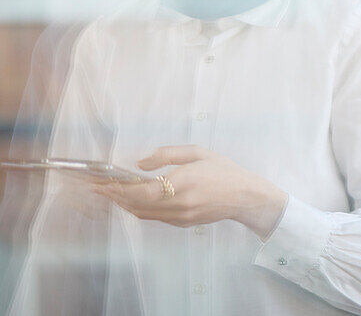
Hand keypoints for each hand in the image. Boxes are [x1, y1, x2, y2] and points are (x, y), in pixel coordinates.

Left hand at [91, 145, 287, 237]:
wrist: (245, 196)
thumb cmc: (223, 170)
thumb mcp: (198, 153)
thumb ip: (168, 155)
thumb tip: (140, 163)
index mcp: (182, 181)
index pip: (141, 191)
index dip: (118, 190)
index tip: (101, 185)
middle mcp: (178, 202)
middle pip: (136, 205)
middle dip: (115, 198)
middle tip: (99, 190)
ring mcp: (180, 216)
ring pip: (142, 214)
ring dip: (124, 205)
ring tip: (112, 195)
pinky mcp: (182, 223)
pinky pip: (154, 217)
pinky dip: (140, 210)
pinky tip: (134, 201)